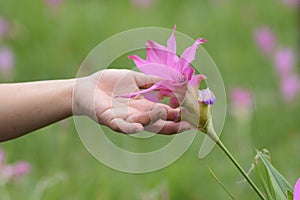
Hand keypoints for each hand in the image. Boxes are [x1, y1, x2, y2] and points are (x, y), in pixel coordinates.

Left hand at [73, 69, 191, 133]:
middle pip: (158, 124)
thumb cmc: (110, 83)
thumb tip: (177, 79)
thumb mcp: (136, 79)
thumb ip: (155, 80)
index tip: (193, 114)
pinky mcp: (109, 119)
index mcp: (145, 107)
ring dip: (155, 119)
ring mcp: (124, 120)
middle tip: (189, 123)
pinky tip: (139, 126)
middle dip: (174, 124)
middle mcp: (137, 116)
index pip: (166, 114)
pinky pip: (121, 126)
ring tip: (167, 111)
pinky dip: (130, 127)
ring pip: (143, 123)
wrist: (86, 87)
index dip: (179, 115)